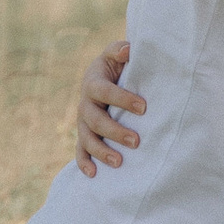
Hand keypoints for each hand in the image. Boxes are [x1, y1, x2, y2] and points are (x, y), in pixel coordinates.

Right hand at [73, 41, 147, 176]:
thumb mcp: (117, 53)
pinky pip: (80, 151)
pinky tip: (94, 174)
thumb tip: (128, 49)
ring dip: (101, 152)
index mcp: (93, 83)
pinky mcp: (83, 134)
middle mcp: (85, 104)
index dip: (123, 100)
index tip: (144, 107)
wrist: (103, 75)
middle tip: (137, 141)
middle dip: (115, 132)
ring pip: (87, 139)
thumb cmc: (116, 64)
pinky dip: (84, 163)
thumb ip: (120, 50)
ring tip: (119, 163)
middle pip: (96, 121)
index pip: (106, 92)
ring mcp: (82, 122)